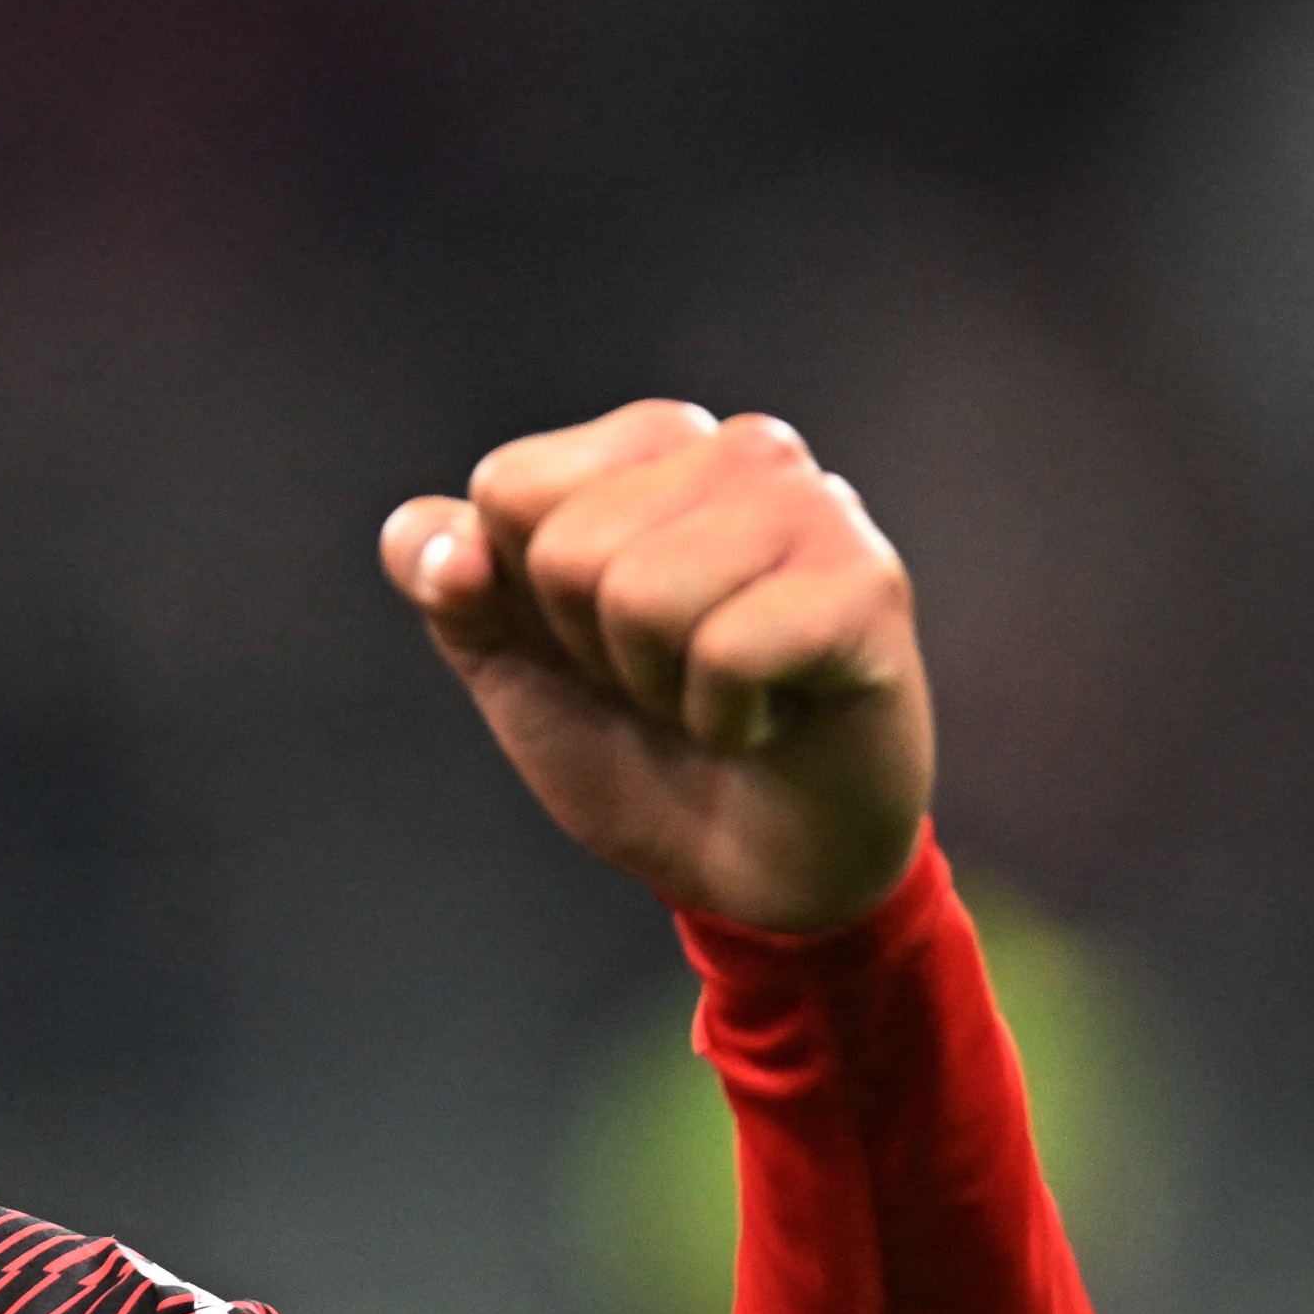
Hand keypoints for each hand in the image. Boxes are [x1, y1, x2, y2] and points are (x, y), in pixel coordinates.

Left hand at [380, 399, 932, 933]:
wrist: (752, 866)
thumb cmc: (638, 743)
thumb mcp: (507, 662)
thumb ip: (448, 588)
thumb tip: (444, 548)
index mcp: (649, 448)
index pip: (509, 485)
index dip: (525, 596)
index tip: (591, 639)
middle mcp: (741, 451)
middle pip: (567, 546)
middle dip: (592, 647)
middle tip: (668, 676)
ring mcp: (815, 507)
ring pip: (641, 593)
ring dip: (661, 684)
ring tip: (720, 692)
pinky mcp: (868, 582)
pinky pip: (726, 651)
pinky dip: (726, 719)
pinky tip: (772, 718)